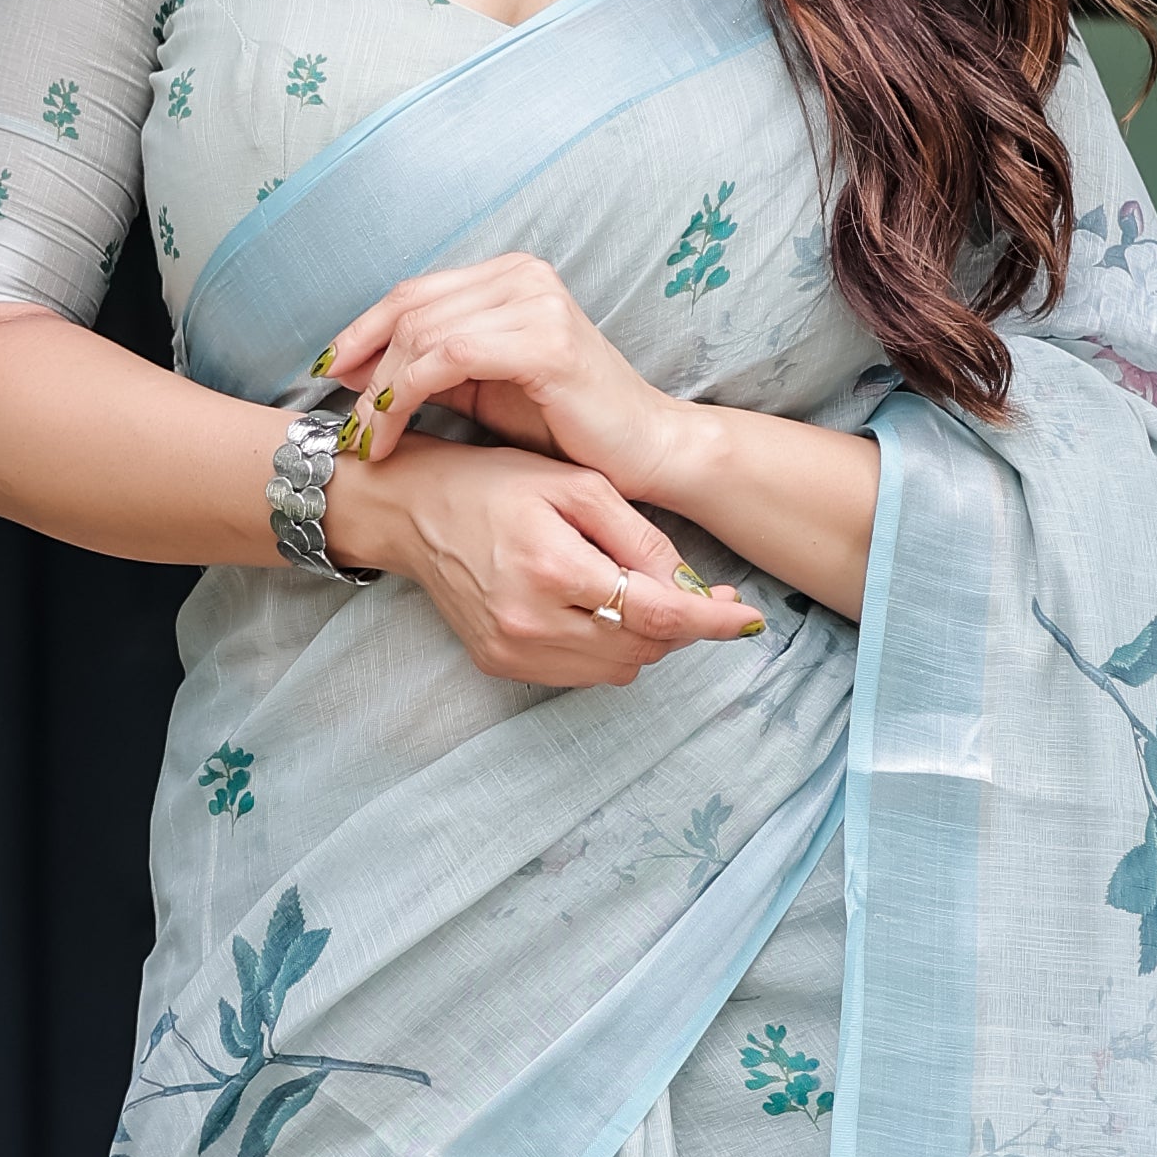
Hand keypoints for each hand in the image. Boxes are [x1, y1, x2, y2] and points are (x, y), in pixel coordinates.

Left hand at [318, 254, 710, 517]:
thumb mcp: (486, 390)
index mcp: (509, 277)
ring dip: (379, 391)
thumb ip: (430, 370)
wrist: (646, 453)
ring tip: (364, 440)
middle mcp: (522, 275)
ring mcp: (534, 302)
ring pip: (421, 334)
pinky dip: (405, 395)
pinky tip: (391, 431)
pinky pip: (447, 358)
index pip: (413, 292)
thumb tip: (354, 368)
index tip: (327, 378)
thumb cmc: (570, 428)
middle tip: (342, 425)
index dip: (361, 333)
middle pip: (409, 308)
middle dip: (362, 366)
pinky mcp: (542, 340)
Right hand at [326, 438, 762, 689]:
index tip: (747, 617)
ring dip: (646, 641)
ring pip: (616, 670)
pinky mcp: (500, 664)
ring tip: (649, 598)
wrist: (409, 511)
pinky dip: (607, 649)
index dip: (710, 620)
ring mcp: (512, 650)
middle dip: (681, 627)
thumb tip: (690, 586)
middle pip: (642, 649)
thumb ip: (637, 536)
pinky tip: (603, 612)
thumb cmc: (492, 483)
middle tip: (702, 594)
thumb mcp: (575, 485)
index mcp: (553, 568)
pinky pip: (580, 673)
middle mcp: (530, 621)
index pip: (656, 615)